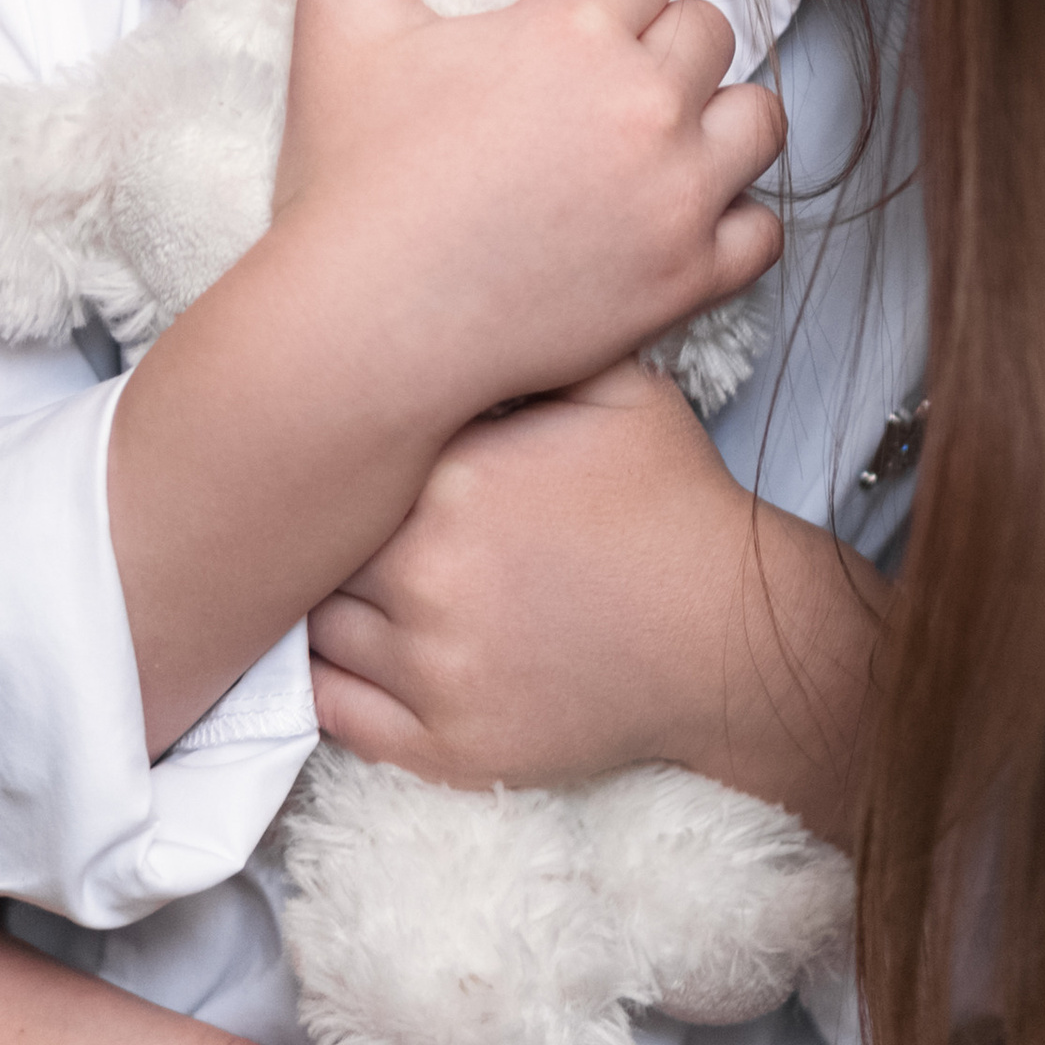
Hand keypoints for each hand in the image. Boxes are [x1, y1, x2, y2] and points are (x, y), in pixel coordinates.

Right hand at [114, 0, 789, 750]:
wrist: (362, 332)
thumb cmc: (352, 182)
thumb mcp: (336, 25)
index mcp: (574, 29)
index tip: (579, 13)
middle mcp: (645, 104)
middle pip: (707, 30)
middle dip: (659, 44)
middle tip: (602, 83)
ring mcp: (677, 197)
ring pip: (757, 120)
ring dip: (715, 119)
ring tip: (657, 139)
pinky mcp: (687, 281)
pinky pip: (763, 230)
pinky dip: (731, 221)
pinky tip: (677, 218)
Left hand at [309, 365, 885, 842]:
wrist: (730, 637)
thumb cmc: (672, 503)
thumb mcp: (620, 389)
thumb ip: (533, 340)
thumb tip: (454, 296)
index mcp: (458, 482)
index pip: (342, 462)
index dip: (334, 453)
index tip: (335, 445)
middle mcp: (430, 577)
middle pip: (318, 545)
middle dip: (323, 528)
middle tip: (318, 512)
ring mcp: (435, 671)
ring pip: (314, 629)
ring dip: (319, 601)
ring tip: (334, 576)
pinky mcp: (447, 747)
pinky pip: (335, 714)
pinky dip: (321, 683)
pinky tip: (338, 649)